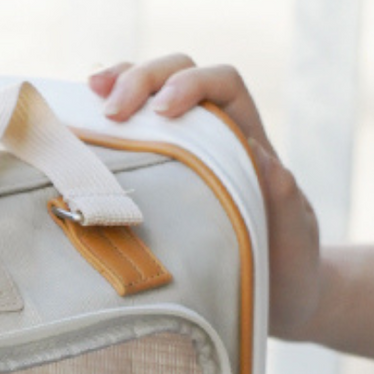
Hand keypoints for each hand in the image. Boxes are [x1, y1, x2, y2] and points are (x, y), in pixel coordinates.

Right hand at [88, 57, 323, 339]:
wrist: (279, 298)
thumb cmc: (288, 264)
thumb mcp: (293, 228)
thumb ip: (280, 189)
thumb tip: (255, 151)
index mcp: (247, 139)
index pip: (221, 84)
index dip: (190, 85)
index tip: (162, 112)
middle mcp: (211, 137)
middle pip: (176, 74)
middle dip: (142, 80)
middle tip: (112, 112)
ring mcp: (178, 157)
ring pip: (147, 97)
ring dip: (117, 86)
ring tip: (89, 95)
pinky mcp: (152, 182)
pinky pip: (126, 140)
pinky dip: (102, 123)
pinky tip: (81, 126)